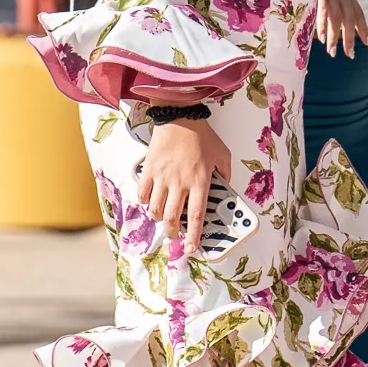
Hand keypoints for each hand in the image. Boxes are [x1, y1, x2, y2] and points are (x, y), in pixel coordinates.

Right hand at [138, 117, 232, 255]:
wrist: (180, 117)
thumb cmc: (203, 136)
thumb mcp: (223, 155)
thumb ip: (225, 174)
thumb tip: (225, 188)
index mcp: (200, 181)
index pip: (196, 216)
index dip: (193, 235)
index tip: (191, 249)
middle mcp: (180, 183)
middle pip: (172, 218)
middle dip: (173, 232)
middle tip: (175, 236)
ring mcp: (162, 177)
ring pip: (155, 209)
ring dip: (158, 219)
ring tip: (162, 218)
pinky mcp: (149, 170)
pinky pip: (142, 193)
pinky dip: (144, 202)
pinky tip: (149, 201)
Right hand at [313, 0, 367, 56]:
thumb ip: (340, 0)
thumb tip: (339, 16)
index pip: (359, 15)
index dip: (364, 30)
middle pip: (350, 21)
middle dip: (350, 39)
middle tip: (350, 55)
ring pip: (336, 20)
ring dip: (334, 38)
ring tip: (332, 53)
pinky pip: (323, 13)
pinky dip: (322, 26)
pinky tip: (321, 38)